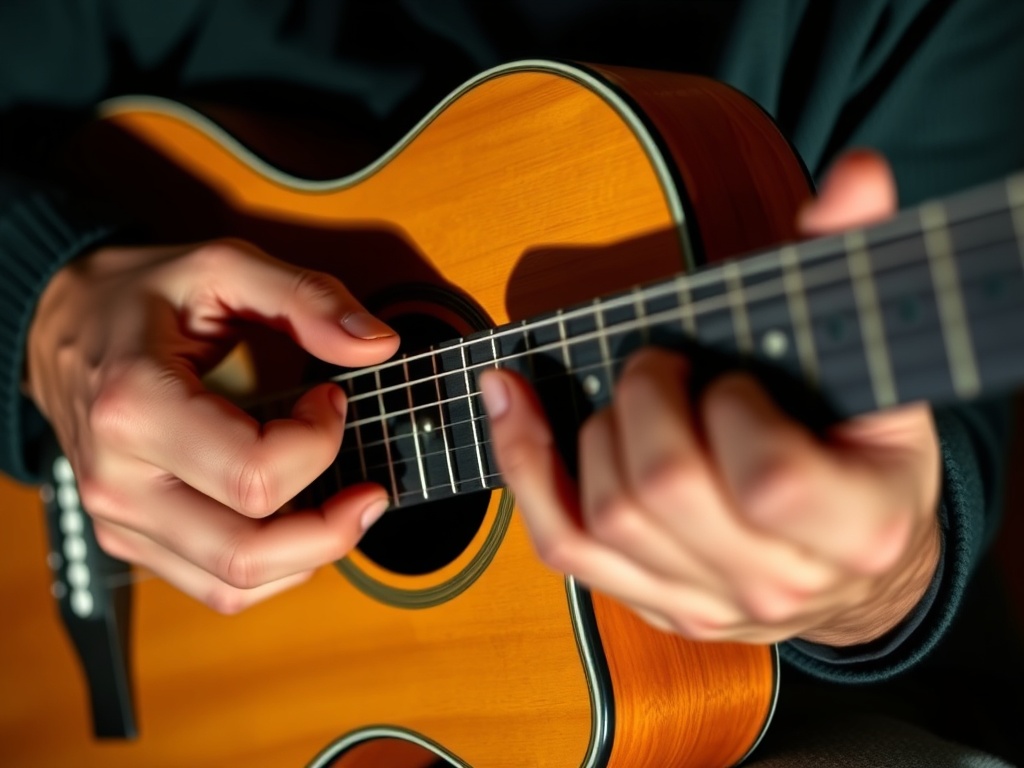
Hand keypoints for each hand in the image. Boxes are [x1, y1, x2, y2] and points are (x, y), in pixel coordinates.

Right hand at [26, 239, 399, 612]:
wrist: (60, 326)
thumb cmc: (141, 298)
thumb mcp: (223, 268)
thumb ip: (307, 299)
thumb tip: (379, 345)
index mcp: (135, 407)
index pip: (255, 474)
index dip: (320, 441)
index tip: (331, 398)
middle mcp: (119, 479)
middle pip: (246, 552)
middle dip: (332, 528)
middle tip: (371, 492)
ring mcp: (121, 519)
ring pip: (233, 585)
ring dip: (308, 555)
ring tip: (343, 509)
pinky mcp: (133, 539)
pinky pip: (216, 588)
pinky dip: (274, 569)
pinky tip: (299, 525)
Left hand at [481, 151, 941, 645]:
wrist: (851, 562)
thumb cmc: (858, 453)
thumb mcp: (875, 364)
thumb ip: (857, 265)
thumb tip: (859, 173)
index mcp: (858, 526)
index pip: (766, 478)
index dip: (732, 408)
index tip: (733, 379)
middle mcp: (778, 582)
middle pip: (662, 488)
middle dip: (645, 399)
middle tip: (661, 366)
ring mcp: (706, 603)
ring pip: (605, 514)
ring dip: (595, 429)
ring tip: (627, 394)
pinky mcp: (648, 601)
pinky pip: (564, 543)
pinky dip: (524, 464)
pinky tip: (508, 401)